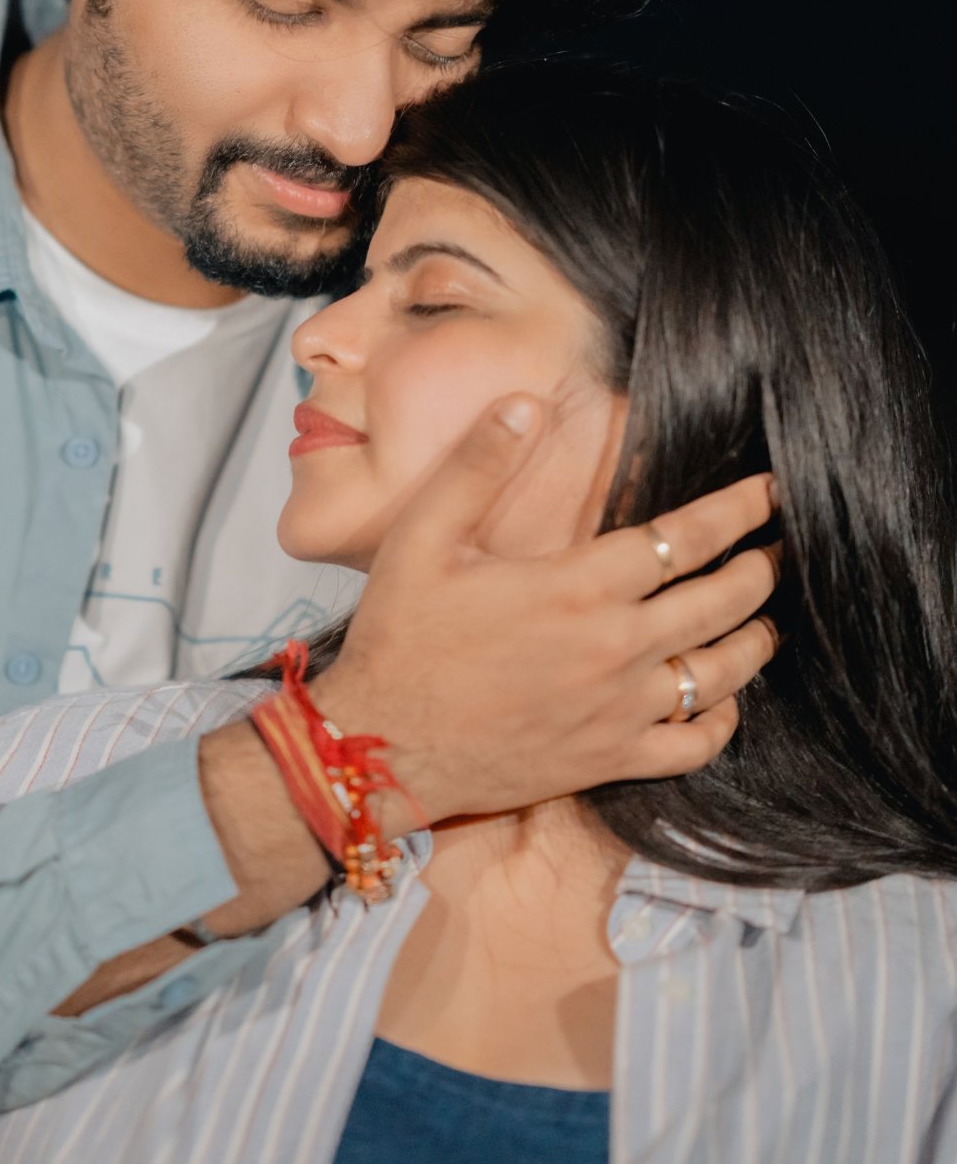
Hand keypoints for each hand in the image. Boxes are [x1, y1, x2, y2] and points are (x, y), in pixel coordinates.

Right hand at [311, 394, 777, 825]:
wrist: (383, 750)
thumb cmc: (402, 639)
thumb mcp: (424, 537)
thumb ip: (478, 466)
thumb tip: (526, 403)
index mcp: (577, 587)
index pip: (684, 539)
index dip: (735, 510)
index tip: (767, 490)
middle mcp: (613, 650)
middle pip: (721, 602)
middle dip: (761, 568)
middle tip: (780, 546)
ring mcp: (618, 712)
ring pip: (720, 674)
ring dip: (754, 639)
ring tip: (765, 616)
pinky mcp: (609, 760)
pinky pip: (694, 745)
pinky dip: (722, 718)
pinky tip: (721, 698)